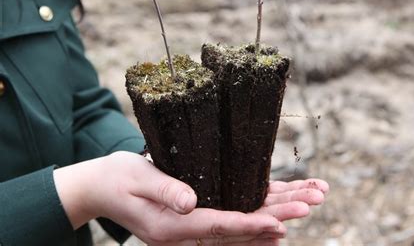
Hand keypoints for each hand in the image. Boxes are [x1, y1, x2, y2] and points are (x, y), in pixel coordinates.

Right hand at [54, 151, 327, 244]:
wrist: (101, 188)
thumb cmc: (117, 178)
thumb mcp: (137, 178)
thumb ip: (165, 191)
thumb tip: (191, 203)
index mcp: (172, 228)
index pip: (221, 227)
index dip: (254, 225)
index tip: (284, 221)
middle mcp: (187, 234)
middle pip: (240, 230)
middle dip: (278, 217)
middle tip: (312, 204)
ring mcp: (193, 229)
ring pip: (241, 226)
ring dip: (275, 214)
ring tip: (308, 201)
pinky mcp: (196, 218)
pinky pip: (232, 219)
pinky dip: (257, 215)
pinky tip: (279, 212)